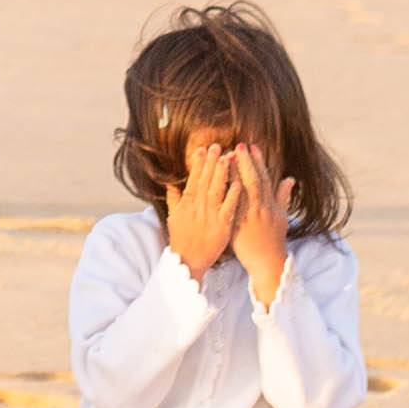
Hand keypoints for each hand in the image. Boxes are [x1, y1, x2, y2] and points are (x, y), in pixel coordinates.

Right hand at [164, 139, 245, 279]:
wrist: (188, 261)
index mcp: (187, 203)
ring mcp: (210, 216)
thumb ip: (173, 199)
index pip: (193, 178)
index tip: (203, 149)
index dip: (199, 163)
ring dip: (222, 174)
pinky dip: (232, 196)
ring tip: (228, 157)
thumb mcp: (173, 217)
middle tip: (218, 146)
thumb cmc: (181, 239)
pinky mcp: (222, 227)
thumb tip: (170, 183)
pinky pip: (228, 209)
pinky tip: (238, 184)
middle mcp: (198, 207)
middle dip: (212, 162)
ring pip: (216, 190)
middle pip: (205, 180)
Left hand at [226, 140, 290, 300]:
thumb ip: (283, 196)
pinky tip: (221, 183)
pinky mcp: (238, 226)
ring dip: (236, 174)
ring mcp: (250, 217)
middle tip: (240, 145)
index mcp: (270, 204)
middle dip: (247, 162)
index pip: (265, 178)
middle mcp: (261, 208)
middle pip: (254, 181)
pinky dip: (227, 194)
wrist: (268, 262)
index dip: (259, 162)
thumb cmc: (274, 239)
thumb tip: (289, 178)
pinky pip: (231, 207)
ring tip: (229, 157)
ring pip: (243, 191)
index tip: (253, 147)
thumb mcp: (282, 216)